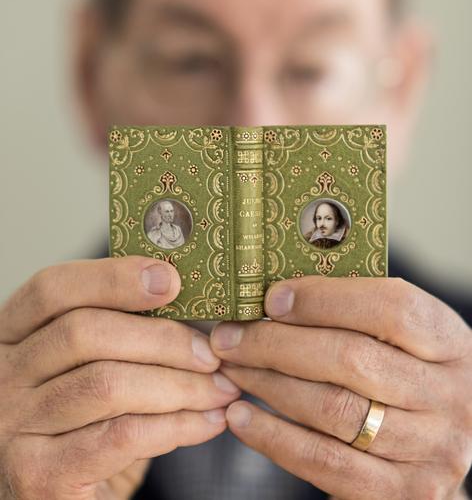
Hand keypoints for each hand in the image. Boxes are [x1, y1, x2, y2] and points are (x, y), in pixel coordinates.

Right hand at [0, 257, 239, 498]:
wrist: (64, 497)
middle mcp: (2, 376)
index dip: (112, 277)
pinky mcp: (39, 476)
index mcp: (12, 335)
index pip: (53, 289)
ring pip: (107, 383)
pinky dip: (176, 425)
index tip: (170, 280)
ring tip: (221, 389)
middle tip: (212, 351)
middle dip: (161, 338)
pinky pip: (121, 436)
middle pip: (84, 332)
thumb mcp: (88, 368)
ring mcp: (13, 427)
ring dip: (179, 384)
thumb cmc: (84, 422)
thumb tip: (193, 312)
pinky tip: (208, 422)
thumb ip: (120, 333)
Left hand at [210, 276, 471, 498]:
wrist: (444, 445)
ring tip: (231, 369)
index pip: (390, 308)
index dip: (324, 299)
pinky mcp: (404, 492)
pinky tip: (241, 416)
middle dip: (276, 344)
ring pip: (332, 410)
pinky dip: (274, 438)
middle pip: (351, 359)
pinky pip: (325, 462)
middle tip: (229, 337)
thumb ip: (358, 313)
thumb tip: (279, 296)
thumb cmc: (410, 376)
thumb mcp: (406, 338)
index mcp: (450, 342)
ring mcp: (431, 449)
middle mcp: (450, 396)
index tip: (271, 299)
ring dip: (268, 386)